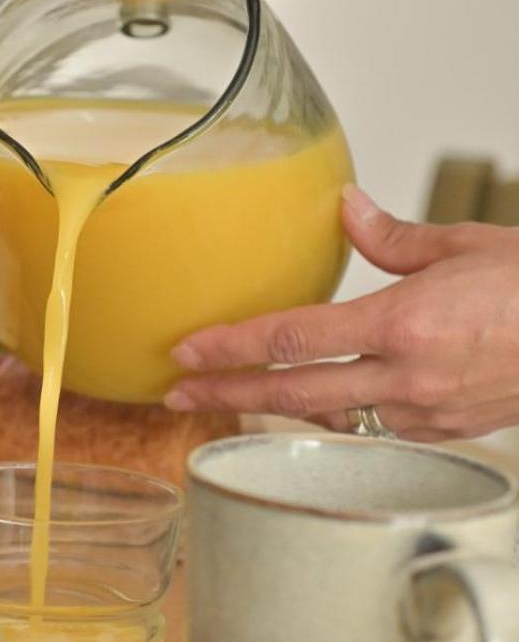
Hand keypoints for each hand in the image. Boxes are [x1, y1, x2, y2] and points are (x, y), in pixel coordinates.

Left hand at [163, 186, 518, 442]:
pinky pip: (373, 426)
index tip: (186, 350)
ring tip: (230, 396)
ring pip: (331, 415)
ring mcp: (426, 413)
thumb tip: (347, 209)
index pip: (294, 339)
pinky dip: (336, 414)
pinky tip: (312, 404)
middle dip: (228, 393)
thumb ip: (394, 236)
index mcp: (403, 323)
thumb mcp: (466, 244)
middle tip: (176, 394)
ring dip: (276, 407)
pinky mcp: (446, 432)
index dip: (232, 346)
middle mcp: (407, 377)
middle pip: (294, 393)